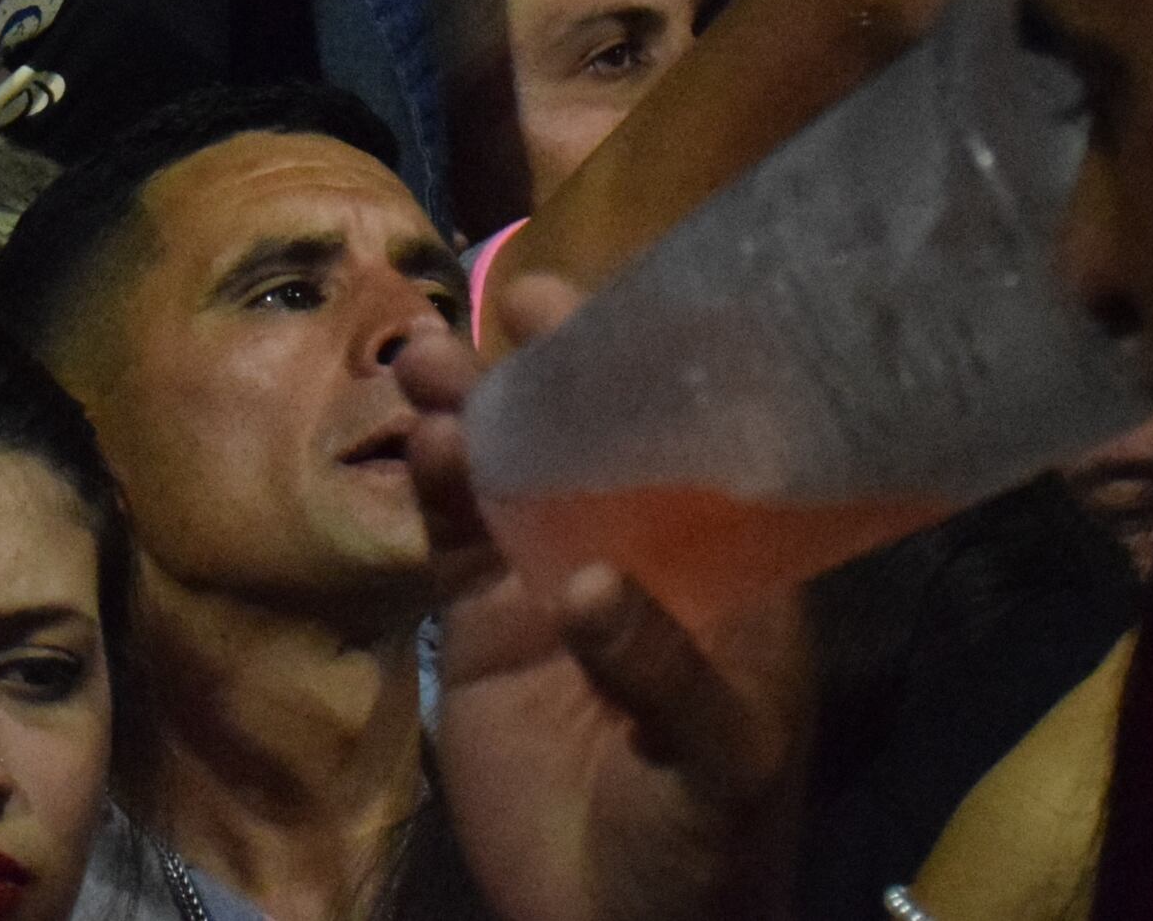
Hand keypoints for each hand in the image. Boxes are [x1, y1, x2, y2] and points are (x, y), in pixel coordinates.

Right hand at [406, 332, 808, 920]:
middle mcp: (644, 551)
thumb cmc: (710, 849)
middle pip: (591, 436)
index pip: (694, 441)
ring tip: (429, 363)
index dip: (649, 363)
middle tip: (494, 309)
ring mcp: (558, 583)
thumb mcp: (720, 764)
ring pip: (516, 472)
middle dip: (545, 371)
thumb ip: (666, 671)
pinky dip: (439, 488)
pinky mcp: (489, 630)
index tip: (603, 304)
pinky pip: (460, 539)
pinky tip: (424, 446)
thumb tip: (587, 580)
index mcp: (727, 568)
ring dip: (477, 413)